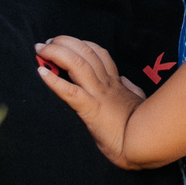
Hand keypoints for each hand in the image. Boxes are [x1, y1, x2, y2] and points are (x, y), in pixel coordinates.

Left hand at [35, 36, 145, 166]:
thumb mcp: (138, 101)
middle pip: (85, 52)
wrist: (144, 142)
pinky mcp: (91, 109)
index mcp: (116, 83)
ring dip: (56, 53)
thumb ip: (130, 89)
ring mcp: (98, 95)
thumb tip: (124, 81)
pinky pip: (70, 91)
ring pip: (77, 64)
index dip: (82, 44)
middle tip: (48, 42)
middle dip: (64, 42)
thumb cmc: (143, 126)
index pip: (99, 54)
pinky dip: (54, 81)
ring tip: (41, 49)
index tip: (68, 43)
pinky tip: (41, 72)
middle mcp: (106, 84)